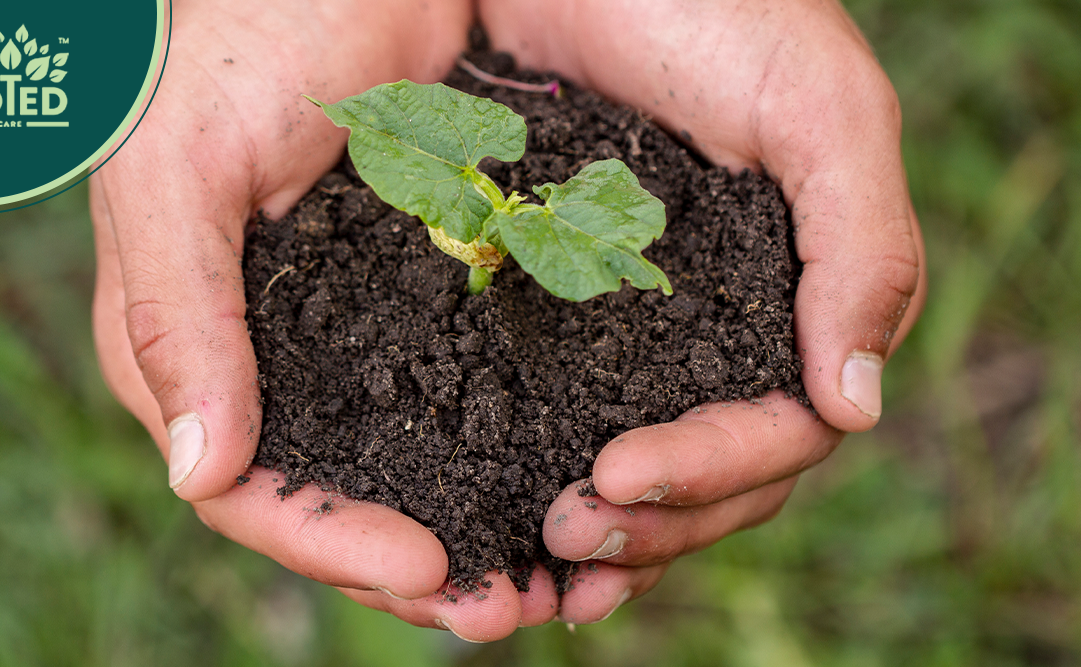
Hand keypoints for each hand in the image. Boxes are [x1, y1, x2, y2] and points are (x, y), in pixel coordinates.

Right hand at [90, 0, 556, 641]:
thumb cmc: (232, 41)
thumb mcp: (182, 168)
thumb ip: (178, 315)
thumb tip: (199, 474)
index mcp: (190, 350)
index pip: (250, 492)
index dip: (335, 547)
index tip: (432, 572)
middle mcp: (264, 364)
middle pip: (333, 504)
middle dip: (415, 568)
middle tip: (510, 607)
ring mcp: (342, 339)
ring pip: (399, 468)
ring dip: (469, 529)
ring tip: (548, 577)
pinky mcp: (410, 303)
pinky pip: (451, 400)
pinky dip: (498, 455)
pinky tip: (558, 483)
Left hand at [480, 0, 927, 622]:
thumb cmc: (719, 7)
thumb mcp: (818, 112)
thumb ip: (861, 250)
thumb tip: (853, 410)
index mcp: (800, 299)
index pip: (782, 431)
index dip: (709, 471)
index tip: (614, 476)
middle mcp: (727, 328)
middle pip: (715, 475)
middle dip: (649, 523)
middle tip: (563, 537)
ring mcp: (644, 326)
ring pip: (646, 464)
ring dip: (604, 529)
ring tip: (537, 556)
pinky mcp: (565, 304)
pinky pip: (564, 411)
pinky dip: (544, 470)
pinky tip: (505, 508)